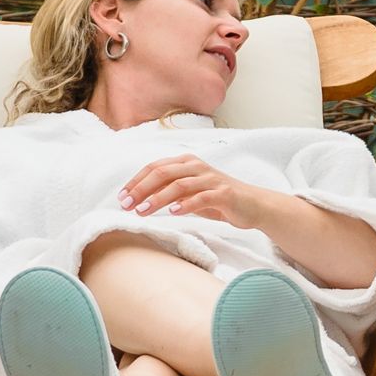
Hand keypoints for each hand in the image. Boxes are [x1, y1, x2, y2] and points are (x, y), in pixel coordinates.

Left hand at [118, 155, 275, 230]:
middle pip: (162, 173)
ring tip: (143, 212)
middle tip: (126, 205)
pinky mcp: (223, 193)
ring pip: (178, 185)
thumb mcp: (190, 192)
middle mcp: (197, 166)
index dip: (135, 181)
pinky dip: (184, 205)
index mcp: (186, 162)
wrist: (253, 205)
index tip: (121, 197)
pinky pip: (201, 197)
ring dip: (157, 198)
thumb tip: (139, 200)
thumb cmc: (218, 199)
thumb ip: (169, 191)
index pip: (154, 167)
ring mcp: (210, 179)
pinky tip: (172, 213)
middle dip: (141, 189)